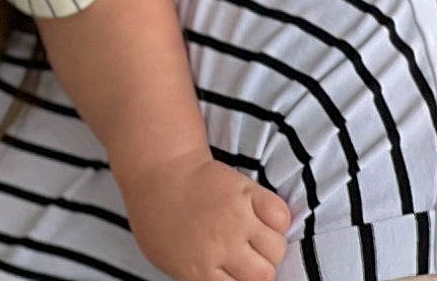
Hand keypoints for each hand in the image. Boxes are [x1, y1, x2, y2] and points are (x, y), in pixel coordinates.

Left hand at [123, 151, 289, 280]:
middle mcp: (221, 247)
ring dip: (269, 245)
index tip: (243, 275)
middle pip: (265, 275)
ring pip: (276, 248)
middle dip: (260, 268)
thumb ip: (200, 277)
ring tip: (253, 235)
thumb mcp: (168, 258)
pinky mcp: (245, 191)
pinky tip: (260, 216)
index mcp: (198, 270)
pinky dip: (277, 219)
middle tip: (248, 256)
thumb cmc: (157, 212)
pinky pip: (281, 216)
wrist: (156, 167)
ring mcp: (235, 218)